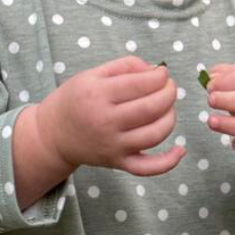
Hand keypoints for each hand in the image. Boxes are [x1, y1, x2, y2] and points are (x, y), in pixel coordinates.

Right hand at [38, 56, 185, 176]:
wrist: (53, 134)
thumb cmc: (75, 99)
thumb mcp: (92, 74)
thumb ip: (125, 66)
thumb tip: (156, 70)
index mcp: (98, 95)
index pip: (141, 84)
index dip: (160, 76)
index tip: (163, 73)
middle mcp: (105, 121)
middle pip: (151, 108)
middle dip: (169, 94)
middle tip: (170, 87)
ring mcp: (113, 145)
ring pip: (155, 134)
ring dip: (171, 117)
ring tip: (168, 107)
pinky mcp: (117, 163)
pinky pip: (147, 168)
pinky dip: (168, 162)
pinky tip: (181, 150)